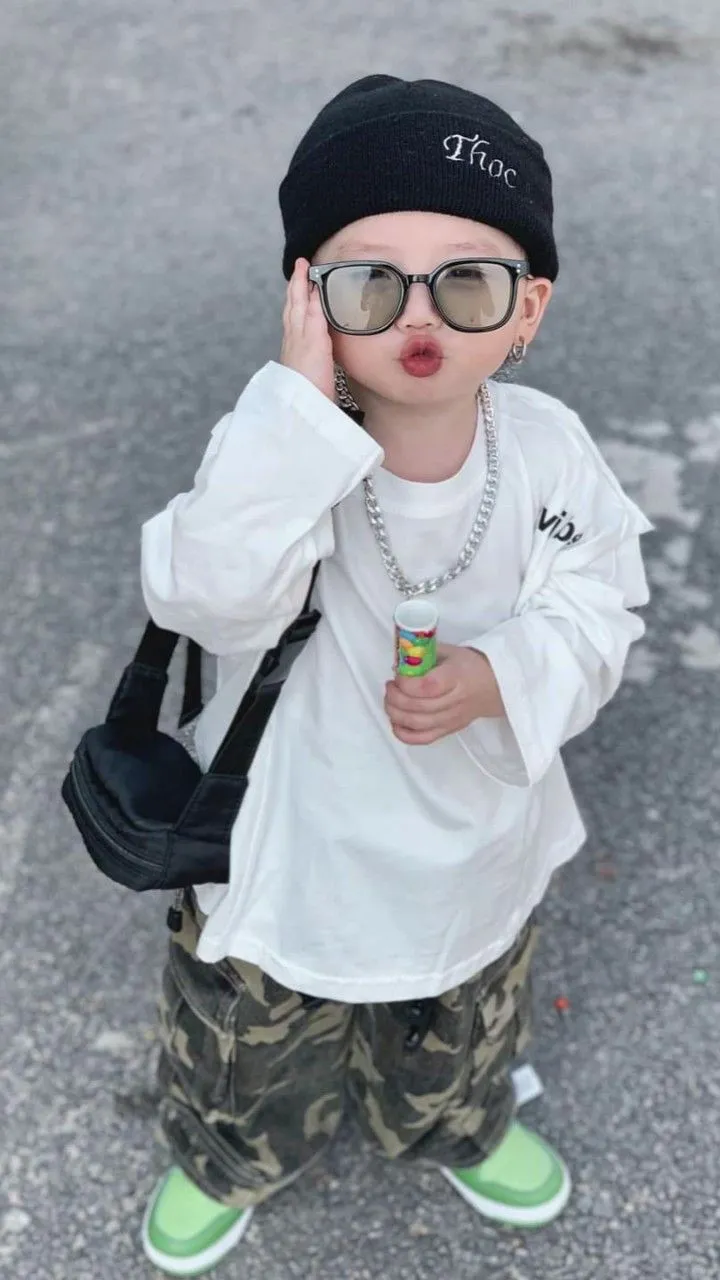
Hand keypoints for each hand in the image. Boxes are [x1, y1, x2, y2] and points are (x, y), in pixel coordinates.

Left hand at [280, 258, 334, 400]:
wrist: (304, 407)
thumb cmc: (311, 376)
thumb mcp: (315, 341)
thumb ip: (314, 315)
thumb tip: (313, 289)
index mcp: (297, 329)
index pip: (298, 299)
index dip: (300, 281)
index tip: (302, 262)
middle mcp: (294, 337)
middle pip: (293, 307)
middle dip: (296, 288)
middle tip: (300, 271)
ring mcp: (295, 350)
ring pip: (294, 319)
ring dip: (297, 303)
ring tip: (300, 292)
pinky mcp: (300, 362)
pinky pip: (299, 332)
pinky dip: (301, 320)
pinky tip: (306, 325)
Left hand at [384, 643, 505, 745]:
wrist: (494, 687)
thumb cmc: (469, 666)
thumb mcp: (450, 651)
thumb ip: (424, 654)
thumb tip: (398, 662)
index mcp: (457, 677)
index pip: (428, 686)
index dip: (407, 683)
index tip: (398, 675)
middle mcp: (455, 701)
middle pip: (419, 707)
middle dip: (396, 697)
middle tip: (390, 686)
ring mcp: (452, 719)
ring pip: (417, 724)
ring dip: (396, 713)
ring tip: (390, 700)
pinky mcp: (448, 730)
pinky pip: (423, 739)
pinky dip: (404, 734)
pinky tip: (396, 721)